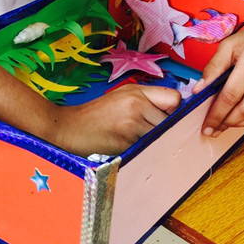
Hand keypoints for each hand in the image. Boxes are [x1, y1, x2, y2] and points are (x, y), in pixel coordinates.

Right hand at [55, 84, 180, 156]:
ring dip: (157, 144)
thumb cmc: (95, 116)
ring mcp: (133, 123)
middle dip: (167, 131)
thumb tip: (174, 114)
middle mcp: (137, 104)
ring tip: (139, 143)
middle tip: (152, 136)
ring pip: (163, 137)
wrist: (68, 128)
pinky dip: (144, 152)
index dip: (175, 111)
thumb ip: (147, 102)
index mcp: (137, 91)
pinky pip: (148, 149)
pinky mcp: (127, 142)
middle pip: (173, 121)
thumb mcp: (121, 97)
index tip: (169, 119)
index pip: (175, 98)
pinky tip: (130, 150)